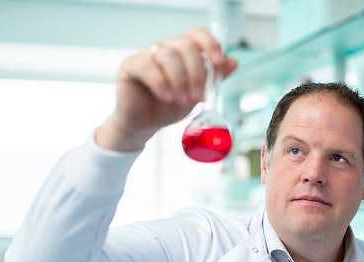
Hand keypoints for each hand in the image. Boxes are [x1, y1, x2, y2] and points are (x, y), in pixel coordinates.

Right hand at [96, 27, 237, 151]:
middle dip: (197, 71)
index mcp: (182, 51)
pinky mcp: (130, 66)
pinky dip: (161, 83)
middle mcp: (165, 48)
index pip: (197, 34)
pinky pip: (147, 66)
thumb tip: (233, 62)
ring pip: (168, 55)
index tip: (219, 63)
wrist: (144, 126)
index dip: (210, 44)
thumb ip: (213, 78)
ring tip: (182, 100)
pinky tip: (167, 97)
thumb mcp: (196, 94)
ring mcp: (146, 55)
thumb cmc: (169, 108)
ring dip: (180, 79)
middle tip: (198, 96)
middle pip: (185, 45)